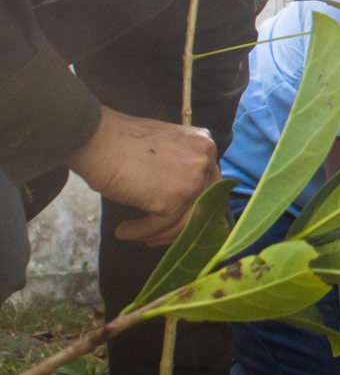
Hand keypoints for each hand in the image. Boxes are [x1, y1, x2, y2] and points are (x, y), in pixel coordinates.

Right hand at [65, 106, 219, 245]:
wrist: (97, 139)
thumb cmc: (120, 142)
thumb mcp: (163, 148)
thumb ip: (179, 166)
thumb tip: (176, 194)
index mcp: (204, 144)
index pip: (207, 183)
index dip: (189, 204)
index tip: (171, 217)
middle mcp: (205, 160)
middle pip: (201, 203)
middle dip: (178, 224)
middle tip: (156, 236)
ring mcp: (194, 179)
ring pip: (184, 219)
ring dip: (159, 232)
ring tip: (135, 235)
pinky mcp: (177, 198)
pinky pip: (163, 224)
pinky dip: (142, 232)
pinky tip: (124, 231)